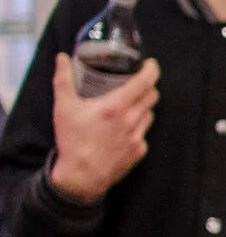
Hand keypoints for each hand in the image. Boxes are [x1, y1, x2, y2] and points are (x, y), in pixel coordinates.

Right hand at [47, 53, 158, 201]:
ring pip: (150, 114)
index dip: (151, 70)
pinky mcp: (140, 151)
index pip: (144, 82)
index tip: (150, 64)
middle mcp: (131, 121)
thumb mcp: (63, 107)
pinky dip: (137, 126)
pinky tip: (123, 127)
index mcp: (115, 107)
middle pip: (152, 96)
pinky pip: (144, 133)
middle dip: (147, 87)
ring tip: (128, 104)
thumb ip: (63, 80)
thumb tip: (62, 59)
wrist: (81, 177)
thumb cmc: (72, 141)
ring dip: (143, 106)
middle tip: (136, 83)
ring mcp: (138, 137)